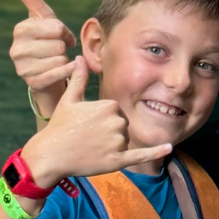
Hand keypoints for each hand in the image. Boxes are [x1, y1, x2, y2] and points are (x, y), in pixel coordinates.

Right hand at [9, 0, 75, 110]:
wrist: (48, 73)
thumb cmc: (47, 40)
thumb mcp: (42, 18)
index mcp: (20, 30)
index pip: (56, 27)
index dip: (65, 32)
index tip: (62, 36)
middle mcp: (16, 49)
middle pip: (58, 44)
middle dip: (64, 47)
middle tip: (59, 50)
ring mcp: (22, 67)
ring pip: (59, 59)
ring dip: (65, 60)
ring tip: (57, 60)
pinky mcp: (32, 82)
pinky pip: (58, 73)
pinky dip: (68, 71)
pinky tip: (67, 69)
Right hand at [21, 57, 170, 185]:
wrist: (50, 155)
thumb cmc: (59, 126)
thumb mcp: (68, 99)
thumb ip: (78, 78)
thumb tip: (80, 58)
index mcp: (109, 105)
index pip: (117, 110)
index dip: (103, 118)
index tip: (87, 123)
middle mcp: (117, 122)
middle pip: (123, 125)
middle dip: (110, 130)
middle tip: (88, 136)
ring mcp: (118, 142)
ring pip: (126, 140)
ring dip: (114, 144)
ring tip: (91, 147)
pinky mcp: (118, 160)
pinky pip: (141, 155)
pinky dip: (156, 152)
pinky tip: (168, 147)